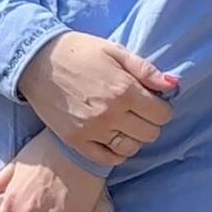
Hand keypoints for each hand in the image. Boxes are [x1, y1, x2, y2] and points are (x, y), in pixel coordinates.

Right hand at [16, 32, 176, 166]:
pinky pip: (104, 159)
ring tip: (127, 124)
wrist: (38, 62)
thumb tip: (174, 85)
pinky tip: (114, 139)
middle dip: (151, 122)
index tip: (154, 101)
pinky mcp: (73, 141)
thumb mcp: (117, 52)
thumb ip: (147, 71)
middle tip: (141, 111)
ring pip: (130, 148)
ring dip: (134, 138)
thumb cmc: (81, 52)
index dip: (163, 108)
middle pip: (150, 133)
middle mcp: (110, 114)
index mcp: (124, 90)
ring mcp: (91, 130)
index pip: (162, 115)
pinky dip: (115, 153)